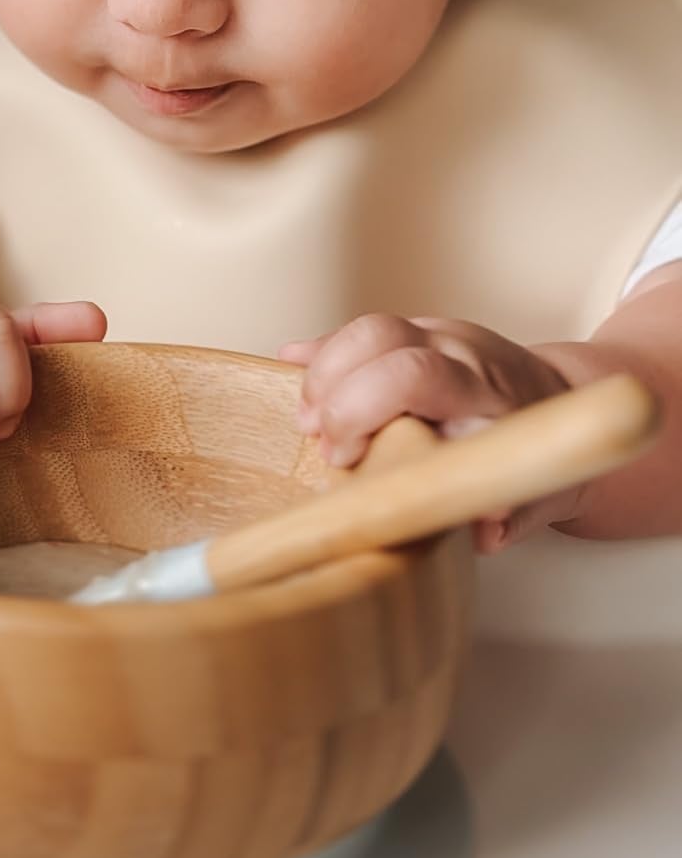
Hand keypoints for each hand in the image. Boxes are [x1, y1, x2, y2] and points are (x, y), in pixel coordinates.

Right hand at [278, 314, 575, 551]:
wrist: (561, 403)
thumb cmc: (542, 455)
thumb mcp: (538, 492)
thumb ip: (511, 512)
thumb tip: (485, 528)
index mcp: (486, 388)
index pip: (412, 374)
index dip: (360, 410)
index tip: (342, 459)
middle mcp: (460, 350)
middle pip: (378, 338)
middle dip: (331, 389)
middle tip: (316, 439)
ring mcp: (436, 333)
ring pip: (365, 329)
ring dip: (322, 372)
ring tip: (309, 420)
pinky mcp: (413, 331)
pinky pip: (359, 331)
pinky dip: (323, 352)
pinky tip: (296, 368)